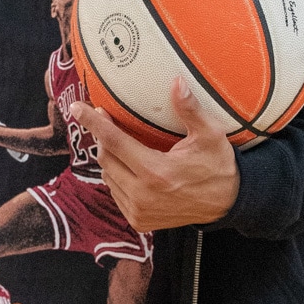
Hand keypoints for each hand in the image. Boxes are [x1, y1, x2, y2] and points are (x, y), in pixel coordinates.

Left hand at [74, 80, 239, 231]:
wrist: (227, 203)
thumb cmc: (218, 165)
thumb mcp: (211, 135)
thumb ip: (191, 110)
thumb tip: (177, 83)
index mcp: (156, 172)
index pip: (114, 142)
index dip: (94, 123)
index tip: (77, 108)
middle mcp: (142, 195)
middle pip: (106, 158)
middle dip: (103, 137)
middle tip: (109, 120)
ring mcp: (138, 210)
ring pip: (108, 175)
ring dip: (111, 158)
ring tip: (127, 146)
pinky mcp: (138, 221)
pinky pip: (115, 192)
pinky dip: (118, 177)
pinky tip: (133, 169)